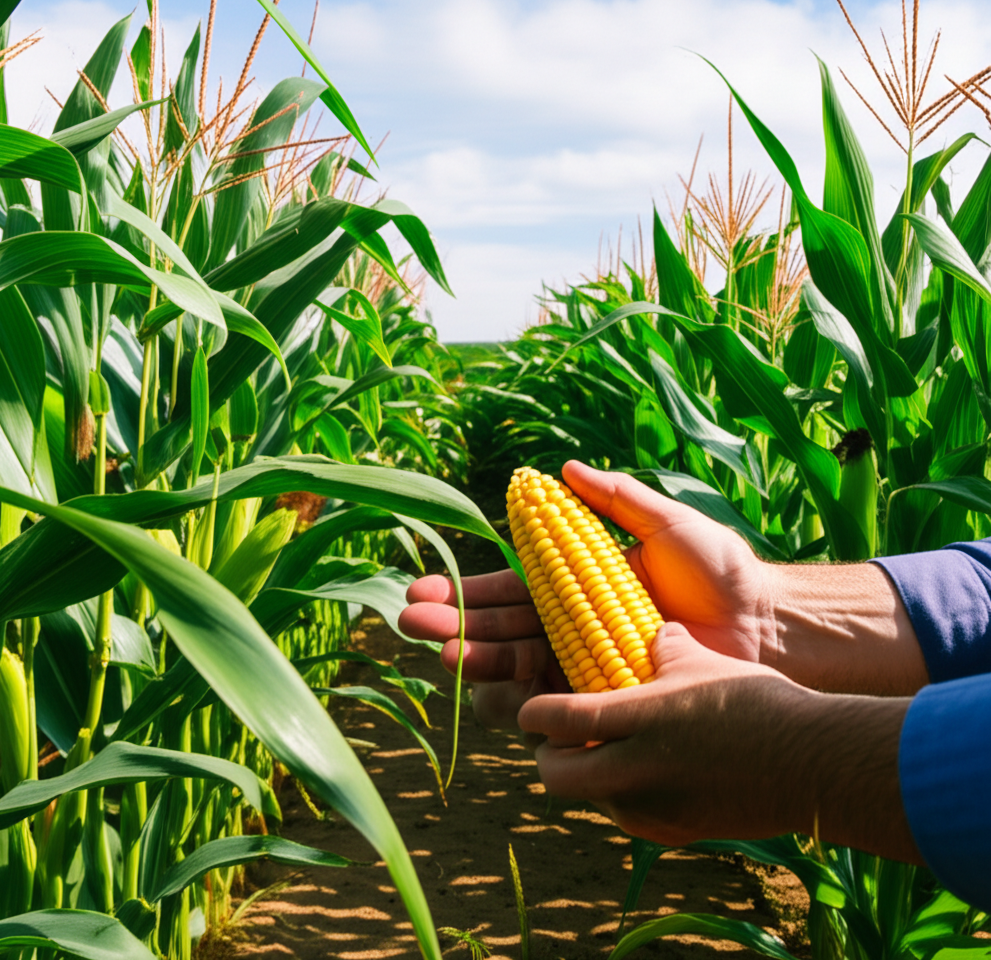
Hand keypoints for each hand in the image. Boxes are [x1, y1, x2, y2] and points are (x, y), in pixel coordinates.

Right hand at [399, 459, 775, 730]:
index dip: (463, 592)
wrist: (765, 624)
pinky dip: (513, 702)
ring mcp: (585, 667)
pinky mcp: (605, 700)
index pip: (506, 589)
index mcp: (576, 584)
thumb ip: (615, 499)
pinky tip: (485, 692)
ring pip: (513, 670)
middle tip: (412, 624)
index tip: (422, 591)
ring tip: (444, 652)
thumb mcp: (665, 522)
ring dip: (472, 662)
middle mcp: (571, 628)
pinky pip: (551, 706)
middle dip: (451, 628)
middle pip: (498, 631)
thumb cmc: (720, 570)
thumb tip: (562, 471)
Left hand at [519, 623, 919, 860]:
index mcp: (636, 720)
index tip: (530, 707)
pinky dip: (621, 795)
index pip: (555, 721)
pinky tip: (643, 770)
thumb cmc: (756, 701)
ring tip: (602, 748)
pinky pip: (627, 815)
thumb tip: (649, 630)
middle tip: (554, 734)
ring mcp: (655, 809)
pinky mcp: (677, 832)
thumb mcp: (700, 661)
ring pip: (590, 799)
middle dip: (546, 754)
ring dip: (585, 776)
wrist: (814, 763)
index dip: (532, 713)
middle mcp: (635, 772)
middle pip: (555, 775)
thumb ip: (661, 647)